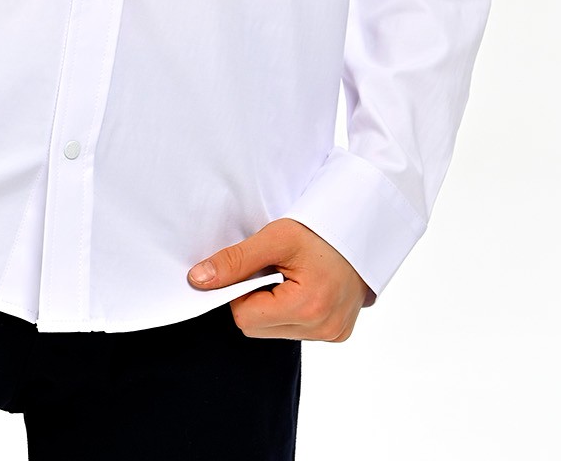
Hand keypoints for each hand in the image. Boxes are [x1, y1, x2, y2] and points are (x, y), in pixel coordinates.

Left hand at [186, 218, 372, 339]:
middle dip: (256, 299)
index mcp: (308, 307)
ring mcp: (333, 334)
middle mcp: (323, 329)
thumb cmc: (320, 229)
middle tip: (275, 269)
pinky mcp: (338, 334)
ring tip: (292, 276)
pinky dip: (291, 311)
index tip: (257, 266)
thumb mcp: (275, 237)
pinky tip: (304, 287)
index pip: (244, 317)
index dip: (241, 290)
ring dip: (273, 306)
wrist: (362, 226)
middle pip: (257, 328)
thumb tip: (197, 281)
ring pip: (274, 331)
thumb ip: (234, 261)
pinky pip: (295, 331)